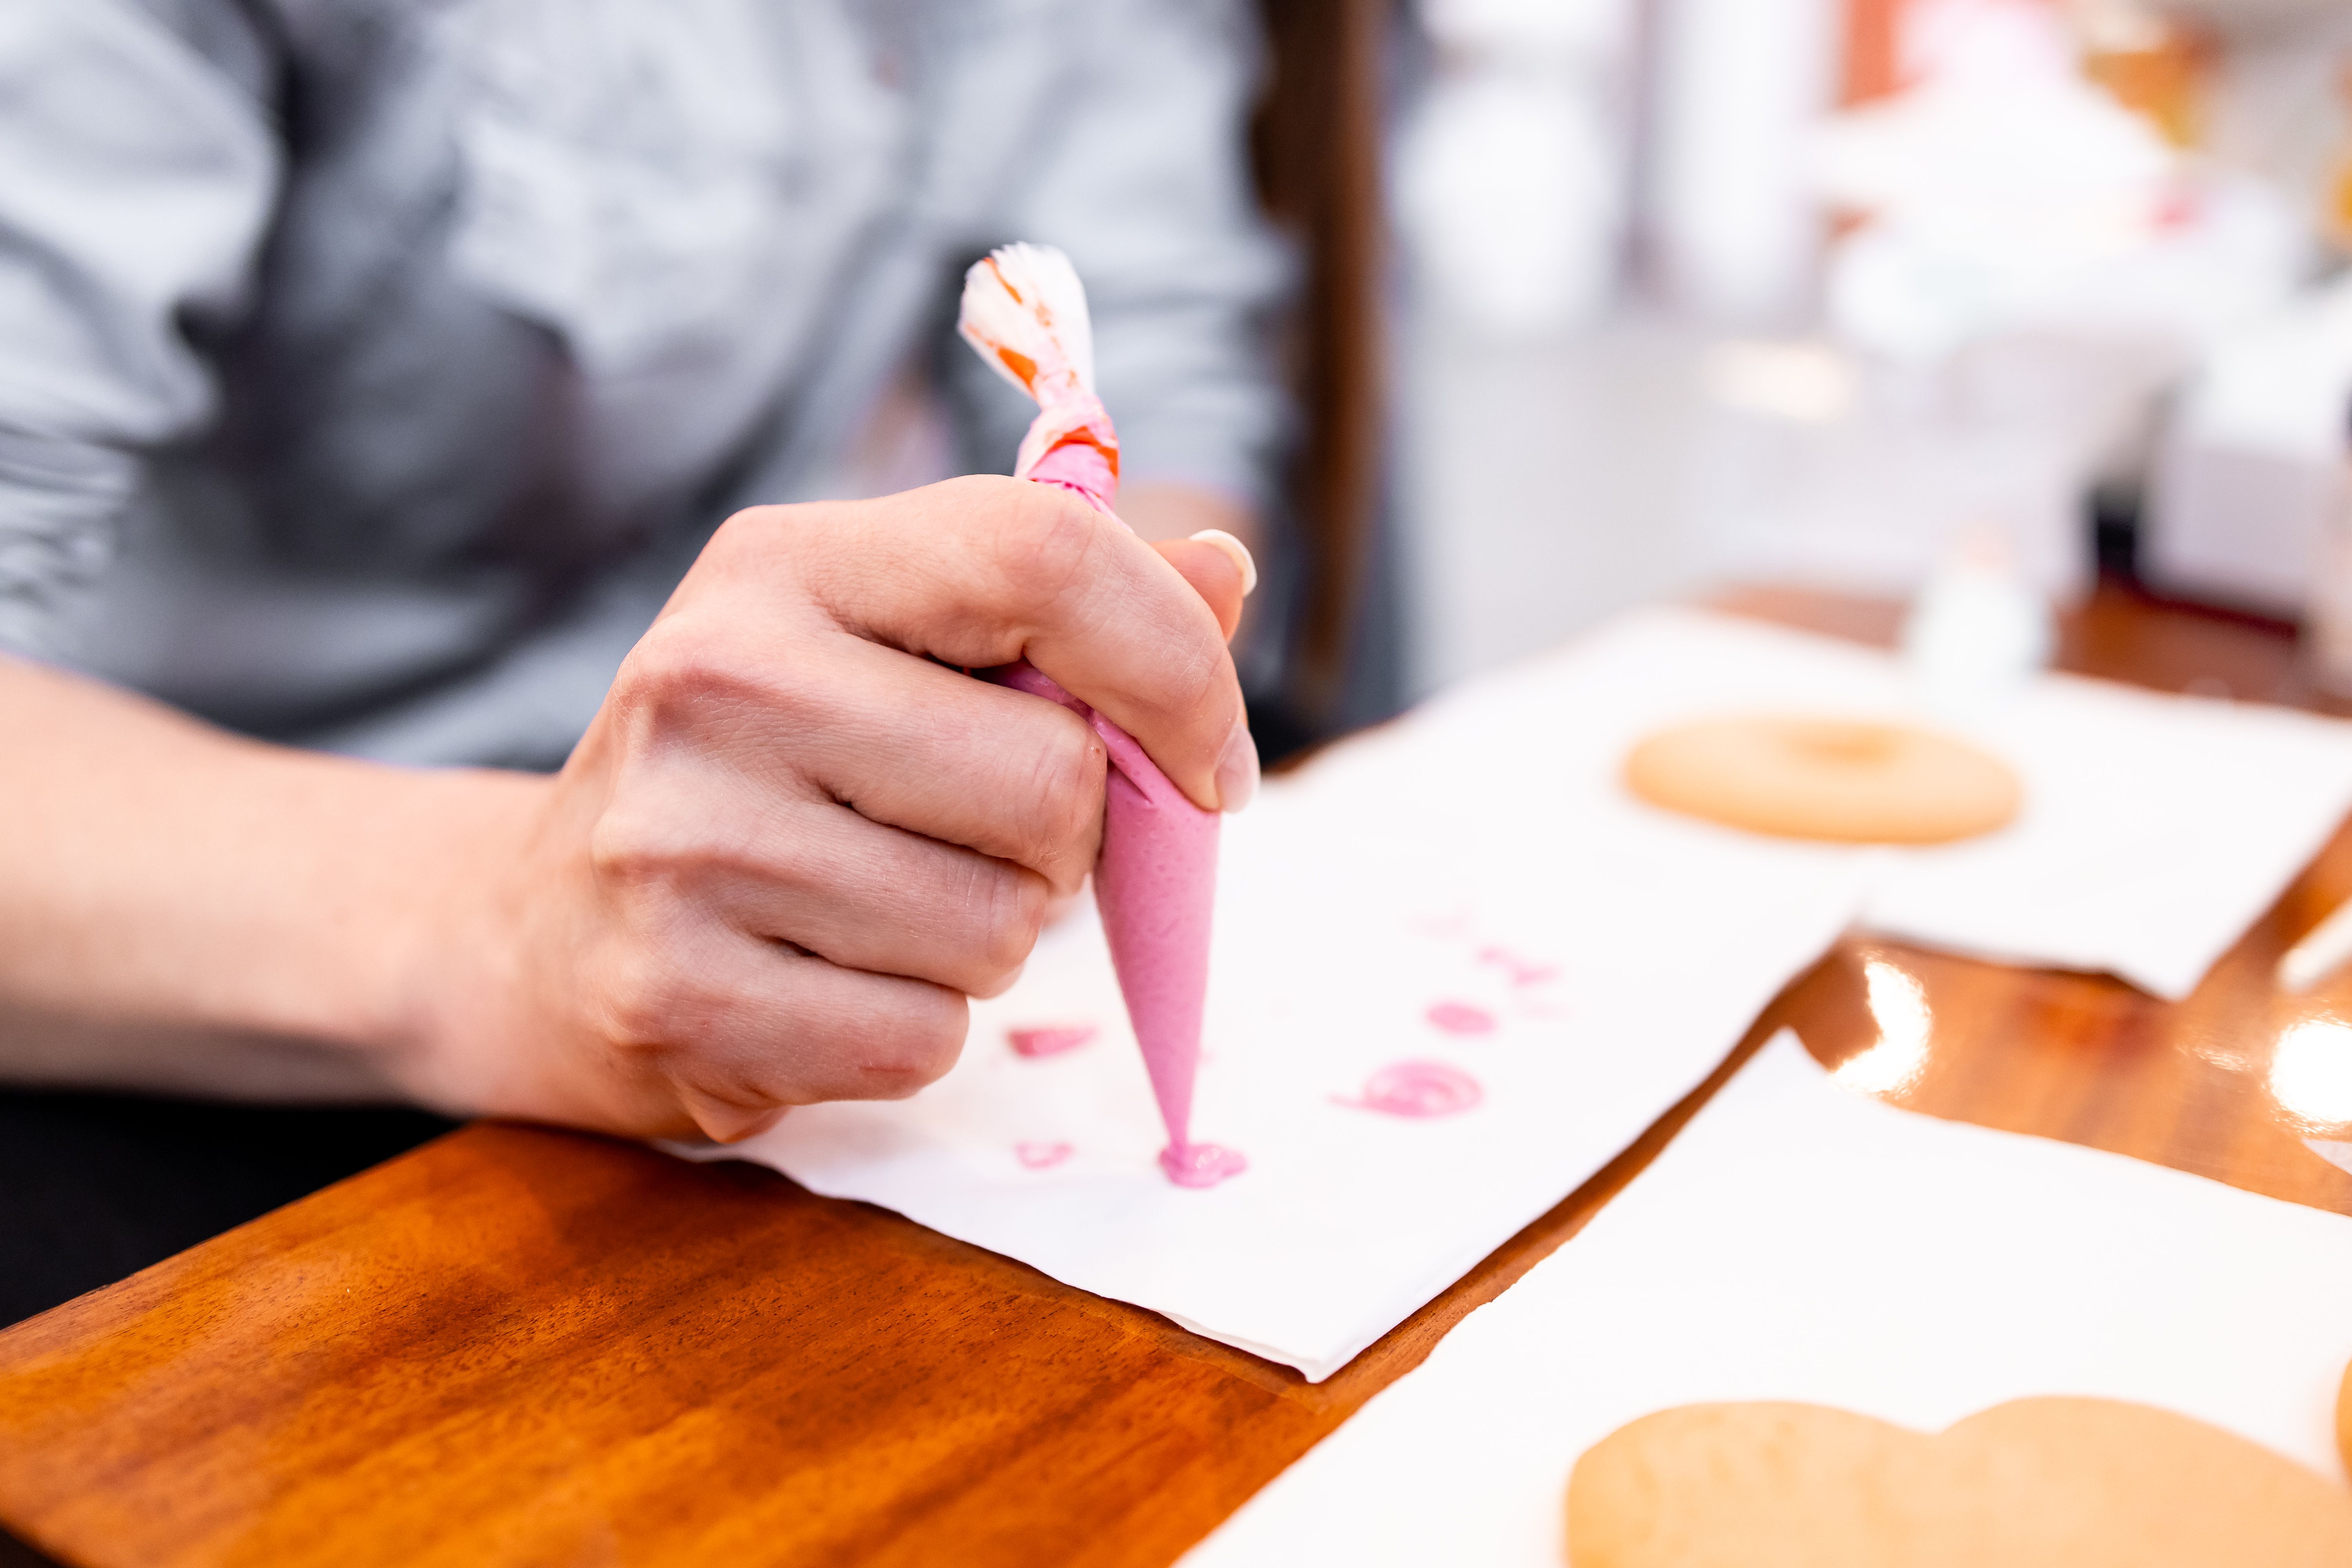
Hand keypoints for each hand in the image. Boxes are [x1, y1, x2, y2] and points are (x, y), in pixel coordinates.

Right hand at [403, 476, 1253, 1141]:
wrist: (539, 925)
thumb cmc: (767, 771)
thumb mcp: (891, 646)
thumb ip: (1065, 609)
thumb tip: (1226, 573)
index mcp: (783, 562)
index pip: (1045, 556)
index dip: (1177, 667)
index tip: (1205, 761)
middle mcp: (714, 678)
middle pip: (1050, 781)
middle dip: (1058, 842)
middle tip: (962, 840)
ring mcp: (679, 843)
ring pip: (998, 931)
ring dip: (982, 945)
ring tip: (872, 910)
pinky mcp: (674, 997)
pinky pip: (921, 1039)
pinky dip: (909, 1032)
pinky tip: (822, 985)